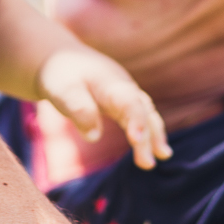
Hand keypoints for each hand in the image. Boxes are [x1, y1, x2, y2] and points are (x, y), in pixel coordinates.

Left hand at [37, 47, 171, 169]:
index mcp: (111, 83)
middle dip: (147, 137)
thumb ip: (79, 110)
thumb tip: (94, 137)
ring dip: (154, 136)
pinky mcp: (122, 103)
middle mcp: (124, 88)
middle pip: (142, 113)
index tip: (136, 140)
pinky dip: (148, 132)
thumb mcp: (62, 91)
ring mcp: (126, 95)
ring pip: (146, 115)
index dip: (136, 121)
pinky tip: (153, 149)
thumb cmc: (61, 76)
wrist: (60, 59)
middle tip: (147, 164)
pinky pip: (140, 117)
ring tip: (163, 156)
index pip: (129, 103)